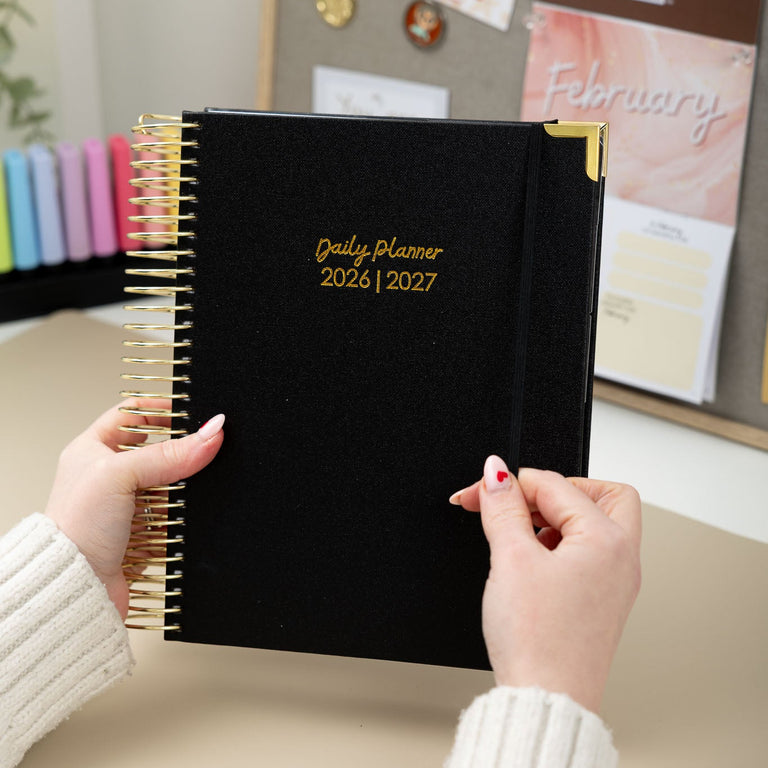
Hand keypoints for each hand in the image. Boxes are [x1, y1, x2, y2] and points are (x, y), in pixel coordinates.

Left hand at [44, 400, 223, 618]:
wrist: (76, 585)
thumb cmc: (74, 527)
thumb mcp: (121, 475)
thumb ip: (170, 453)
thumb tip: (211, 433)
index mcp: (92, 450)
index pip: (132, 415)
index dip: (160, 410)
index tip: (189, 412)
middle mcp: (107, 476)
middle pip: (157, 452)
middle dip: (177, 456)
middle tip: (196, 454)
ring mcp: (125, 506)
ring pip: (169, 486)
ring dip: (179, 492)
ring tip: (182, 494)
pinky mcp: (141, 533)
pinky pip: (173, 518)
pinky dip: (180, 520)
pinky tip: (179, 521)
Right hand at [450, 457, 640, 712]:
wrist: (546, 700)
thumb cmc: (539, 641)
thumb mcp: (511, 559)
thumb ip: (503, 507)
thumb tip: (496, 472)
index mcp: (607, 540)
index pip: (554, 484)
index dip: (508, 484)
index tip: (476, 493)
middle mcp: (621, 557)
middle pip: (598, 493)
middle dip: (553, 490)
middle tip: (515, 503)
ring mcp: (614, 580)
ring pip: (592, 522)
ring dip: (553, 518)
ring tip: (515, 536)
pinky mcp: (600, 599)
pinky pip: (585, 552)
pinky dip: (557, 544)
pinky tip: (528, 560)